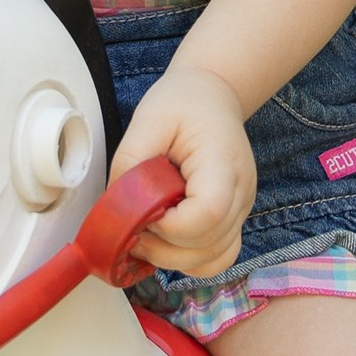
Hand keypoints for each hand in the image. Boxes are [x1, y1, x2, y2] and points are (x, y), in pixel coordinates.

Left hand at [111, 64, 254, 277]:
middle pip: (209, 245)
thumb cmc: (184, 103)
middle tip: (134, 229)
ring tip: (146, 235)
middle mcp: (241, 191)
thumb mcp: (148, 119)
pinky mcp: (232, 219)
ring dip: (173, 258)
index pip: (209, 212)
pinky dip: (188, 260)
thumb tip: (115, 207)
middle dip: (164, 247)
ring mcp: (240, 209)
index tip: (146, 213)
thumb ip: (130, 162)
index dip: (172, 225)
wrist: (211, 96)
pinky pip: (216, 257)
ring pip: (213, 260)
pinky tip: (164, 241)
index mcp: (222, 161)